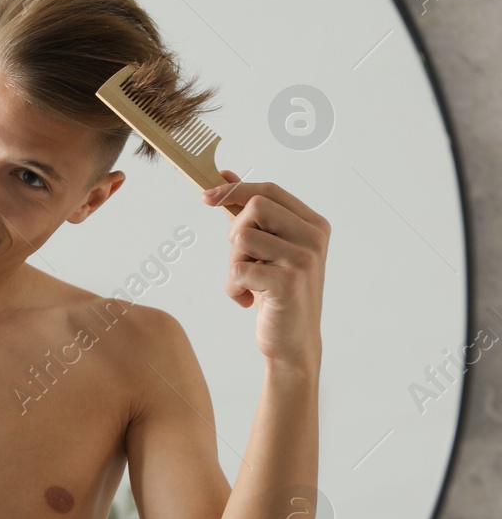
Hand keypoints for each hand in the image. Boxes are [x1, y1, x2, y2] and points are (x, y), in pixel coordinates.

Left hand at [201, 169, 328, 368]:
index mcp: (313, 224)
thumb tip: (223, 176)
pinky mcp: (288, 282)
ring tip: (249, 281)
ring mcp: (304, 259)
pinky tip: (247, 301)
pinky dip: (232, 288)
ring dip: (233, 262)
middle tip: (244, 259)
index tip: (205, 196)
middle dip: (236, 232)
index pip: (269, 191)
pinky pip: (237, 269)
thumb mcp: (266, 249)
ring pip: (242, 236)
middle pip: (255, 207)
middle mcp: (314, 238)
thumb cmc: (276, 293)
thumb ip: (249, 215)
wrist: (293, 342)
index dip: (234, 190)